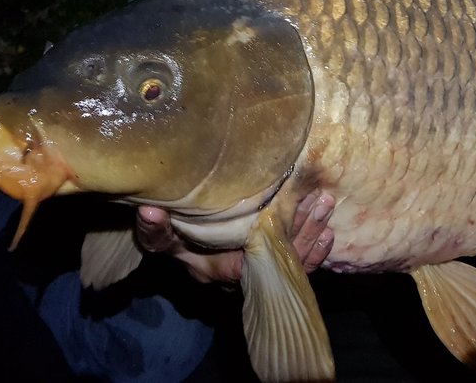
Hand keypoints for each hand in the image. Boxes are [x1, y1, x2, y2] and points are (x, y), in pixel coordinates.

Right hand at [135, 190, 335, 283]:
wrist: (177, 251)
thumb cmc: (171, 243)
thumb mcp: (161, 239)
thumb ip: (155, 231)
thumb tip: (148, 212)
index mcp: (224, 268)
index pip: (259, 255)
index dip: (279, 233)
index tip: (293, 204)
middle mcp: (246, 275)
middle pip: (283, 258)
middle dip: (304, 229)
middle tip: (320, 201)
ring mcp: (259, 273)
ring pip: (293, 261)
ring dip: (312, 233)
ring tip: (326, 204)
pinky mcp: (269, 269)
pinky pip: (296, 267)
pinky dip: (314, 251)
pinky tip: (328, 232)